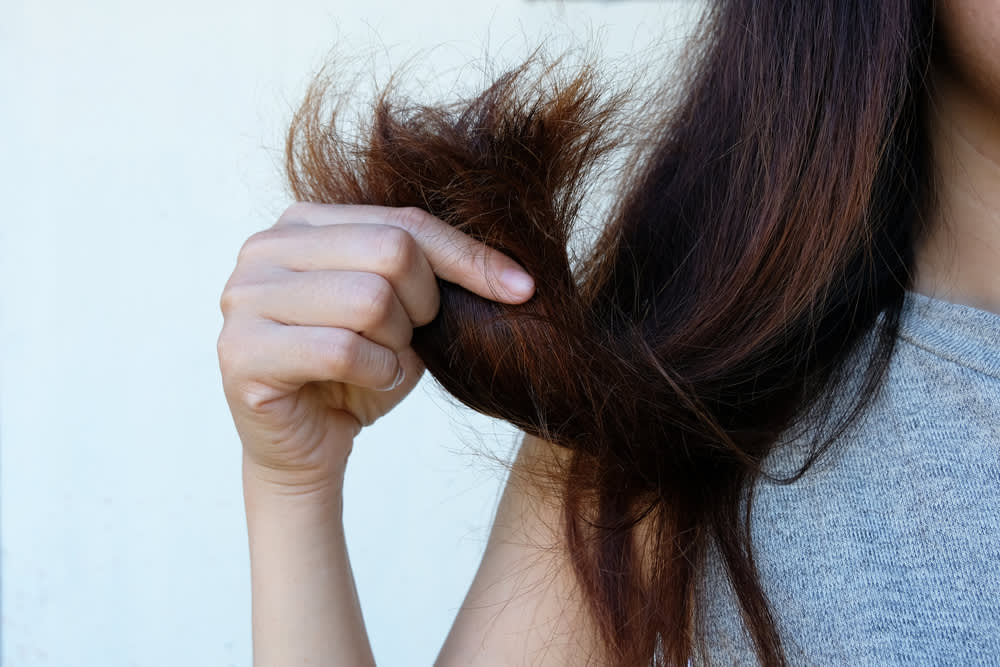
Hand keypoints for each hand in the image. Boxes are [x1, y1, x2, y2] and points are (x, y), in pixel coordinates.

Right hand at [217, 203, 534, 491]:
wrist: (309, 446)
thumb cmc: (360, 373)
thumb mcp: (407, 314)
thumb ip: (435, 276)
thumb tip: (517, 277)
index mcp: (304, 223)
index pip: (404, 222)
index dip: (468, 257)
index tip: (522, 288)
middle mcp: (265, 247)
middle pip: (391, 251)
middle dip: (424, 305)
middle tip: (410, 339)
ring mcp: (243, 296)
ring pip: (369, 299)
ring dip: (397, 344)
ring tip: (381, 361)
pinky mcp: (240, 351)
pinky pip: (342, 349)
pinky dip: (376, 373)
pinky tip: (365, 384)